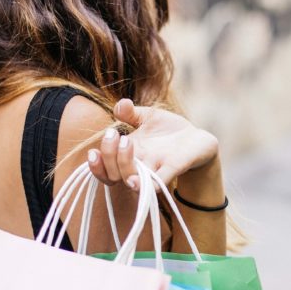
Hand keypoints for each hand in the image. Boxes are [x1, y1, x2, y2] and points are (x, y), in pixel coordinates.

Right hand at [86, 99, 218, 191]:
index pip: (104, 167)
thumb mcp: (148, 117)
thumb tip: (120, 104)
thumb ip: (131, 112)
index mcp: (128, 154)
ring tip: (126, 142)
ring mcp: (155, 169)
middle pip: (113, 174)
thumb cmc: (168, 130)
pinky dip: (147, 184)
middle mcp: (138, 165)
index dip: (95, 165)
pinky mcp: (173, 169)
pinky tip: (136, 180)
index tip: (93, 152)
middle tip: (115, 134)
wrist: (197, 139)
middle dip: (109, 155)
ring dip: (123, 164)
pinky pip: (157, 183)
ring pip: (131, 179)